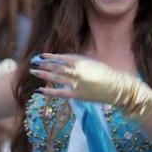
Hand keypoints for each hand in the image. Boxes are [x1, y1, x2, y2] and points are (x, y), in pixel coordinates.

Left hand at [30, 53, 151, 121]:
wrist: (118, 87)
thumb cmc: (106, 74)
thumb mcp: (92, 63)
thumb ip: (78, 62)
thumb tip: (64, 62)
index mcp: (82, 62)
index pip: (62, 58)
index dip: (50, 57)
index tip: (41, 56)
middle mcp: (77, 72)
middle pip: (56, 67)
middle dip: (44, 65)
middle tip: (33, 63)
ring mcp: (77, 84)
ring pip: (56, 78)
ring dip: (43, 75)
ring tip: (33, 72)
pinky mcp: (77, 95)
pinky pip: (60, 93)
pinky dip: (49, 91)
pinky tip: (39, 90)